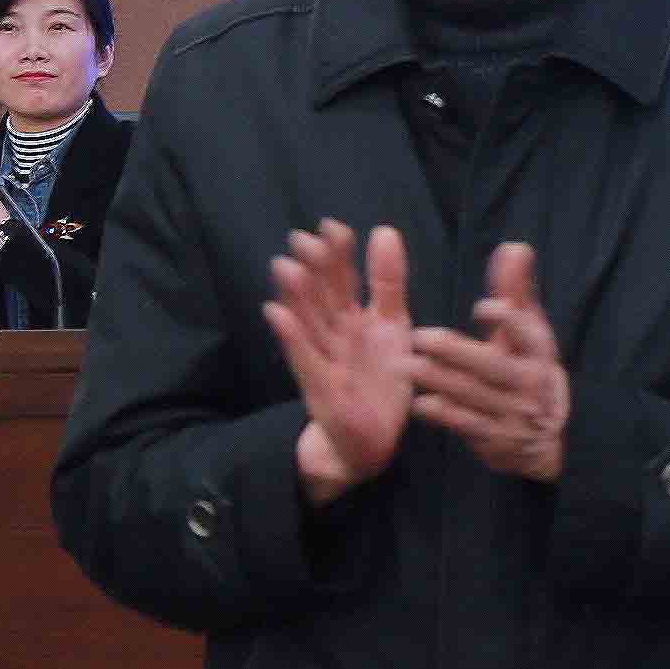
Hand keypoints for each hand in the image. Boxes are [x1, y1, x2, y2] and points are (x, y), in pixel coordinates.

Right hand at [263, 221, 412, 503]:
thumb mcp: (393, 326)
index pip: (342, 281)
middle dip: (312, 269)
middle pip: (320, 296)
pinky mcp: (319, 389)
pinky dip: (291, 338)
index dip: (338, 256)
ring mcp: (322, 360)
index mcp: (351, 319)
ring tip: (285, 267)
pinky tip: (276, 315)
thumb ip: (388, 282)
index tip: (333, 227)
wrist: (371, 442)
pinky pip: (303, 360)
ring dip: (295, 297)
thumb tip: (384, 230)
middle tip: (303, 240)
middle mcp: (331, 335)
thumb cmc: (379, 381)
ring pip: (306, 323)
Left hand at [412, 242, 570, 482]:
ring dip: (439, 381)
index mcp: (539, 353)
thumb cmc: (530, 373)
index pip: (529, 333)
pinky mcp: (494, 439)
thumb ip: (518, 292)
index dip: (508, 320)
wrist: (546, 441)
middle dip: (456, 352)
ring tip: (408, 366)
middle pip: (493, 366)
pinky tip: (419, 403)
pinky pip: (466, 426)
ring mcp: (512, 414)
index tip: (482, 309)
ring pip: (473, 395)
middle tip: (419, 337)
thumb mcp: (532, 334)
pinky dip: (443, 415)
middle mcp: (529, 383)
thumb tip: (514, 247)